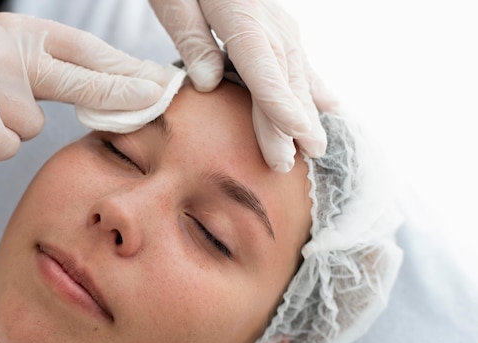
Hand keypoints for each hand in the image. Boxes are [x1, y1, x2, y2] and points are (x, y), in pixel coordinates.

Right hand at [0, 12, 176, 185]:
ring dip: (16, 126)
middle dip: (119, 92)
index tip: (159, 83)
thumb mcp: (12, 65)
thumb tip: (119, 88)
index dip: (123, 69)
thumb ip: (56, 72)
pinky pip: (6, 145)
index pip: (82, 49)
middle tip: (156, 97)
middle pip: (75, 77)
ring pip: (33, 124)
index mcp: (16, 31)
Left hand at [149, 0, 339, 171]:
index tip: (293, 139)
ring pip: (298, 77)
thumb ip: (193, 41)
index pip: (263, 72)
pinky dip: (315, 88)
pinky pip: (301, 64)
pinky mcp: (282, 29)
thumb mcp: (176, 2)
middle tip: (291, 164)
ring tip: (316, 148)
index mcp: (243, 18)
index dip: (279, 108)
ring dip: (306, 113)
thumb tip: (210, 84)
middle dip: (289, 125)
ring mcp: (282, 27)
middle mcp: (271, 25)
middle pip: (283, 83)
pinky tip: (330, 106)